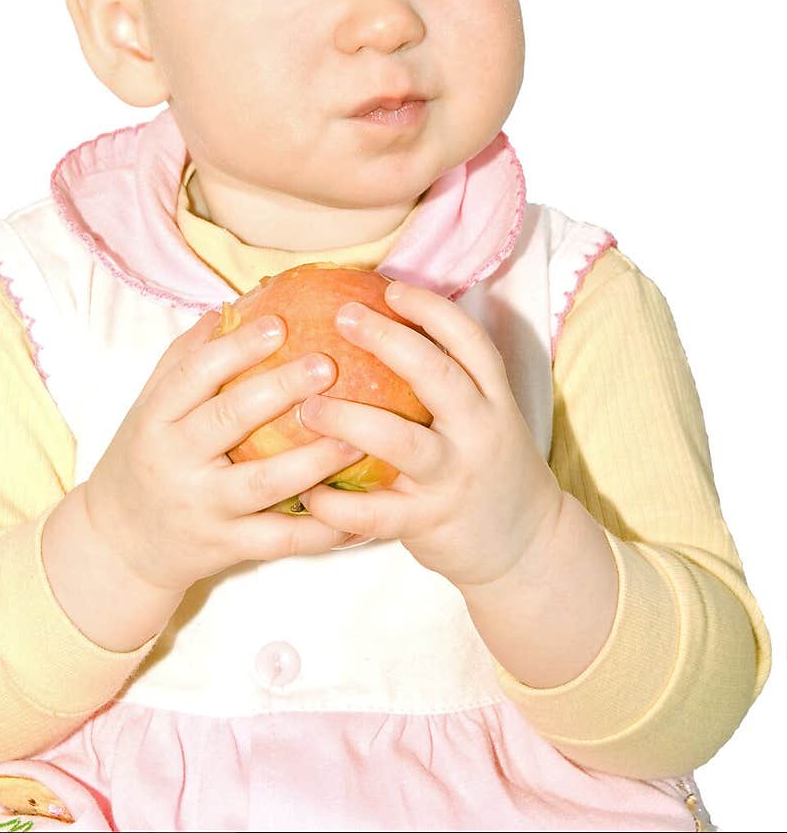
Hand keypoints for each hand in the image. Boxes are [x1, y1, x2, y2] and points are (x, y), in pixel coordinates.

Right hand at [83, 309, 363, 592]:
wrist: (118, 545)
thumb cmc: (144, 460)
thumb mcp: (149, 408)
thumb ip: (184, 359)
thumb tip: (230, 308)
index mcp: (157, 419)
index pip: (193, 375)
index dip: (235, 349)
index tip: (278, 324)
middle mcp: (177, 461)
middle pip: (229, 420)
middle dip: (280, 390)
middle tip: (326, 364)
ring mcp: (204, 507)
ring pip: (263, 483)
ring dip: (314, 460)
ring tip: (357, 437)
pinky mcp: (227, 547)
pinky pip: (279, 539)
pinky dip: (320, 530)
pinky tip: (356, 513)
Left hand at [295, 280, 563, 589]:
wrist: (527, 545)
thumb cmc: (488, 466)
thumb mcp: (485, 417)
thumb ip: (449, 382)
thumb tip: (383, 326)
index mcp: (493, 400)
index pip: (471, 341)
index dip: (432, 310)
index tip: (390, 288)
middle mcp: (479, 431)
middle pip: (438, 375)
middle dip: (388, 341)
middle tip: (342, 316)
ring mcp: (455, 477)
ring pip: (401, 441)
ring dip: (348, 420)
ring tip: (306, 407)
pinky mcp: (431, 521)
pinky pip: (377, 512)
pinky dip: (336, 503)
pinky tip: (306, 490)